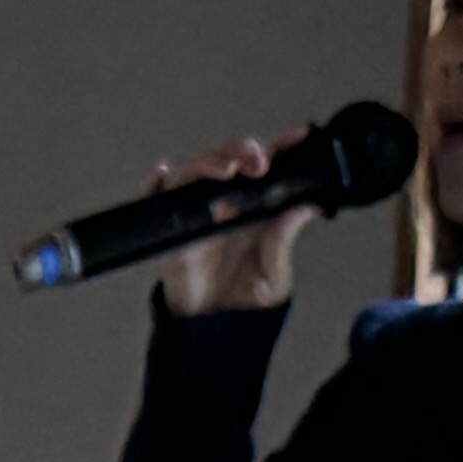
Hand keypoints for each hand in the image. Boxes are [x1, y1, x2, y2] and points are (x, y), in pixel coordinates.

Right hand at [143, 133, 316, 321]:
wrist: (213, 327)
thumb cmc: (242, 297)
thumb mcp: (274, 274)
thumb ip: (284, 241)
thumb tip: (306, 208)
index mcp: (256, 207)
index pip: (269, 166)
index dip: (283, 145)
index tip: (300, 134)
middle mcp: (226, 202)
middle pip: (231, 157)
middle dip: (245, 150)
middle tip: (261, 161)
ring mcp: (198, 211)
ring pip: (198, 169)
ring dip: (213, 162)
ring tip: (229, 169)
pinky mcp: (174, 228)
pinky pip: (158, 199)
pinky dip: (155, 183)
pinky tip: (162, 172)